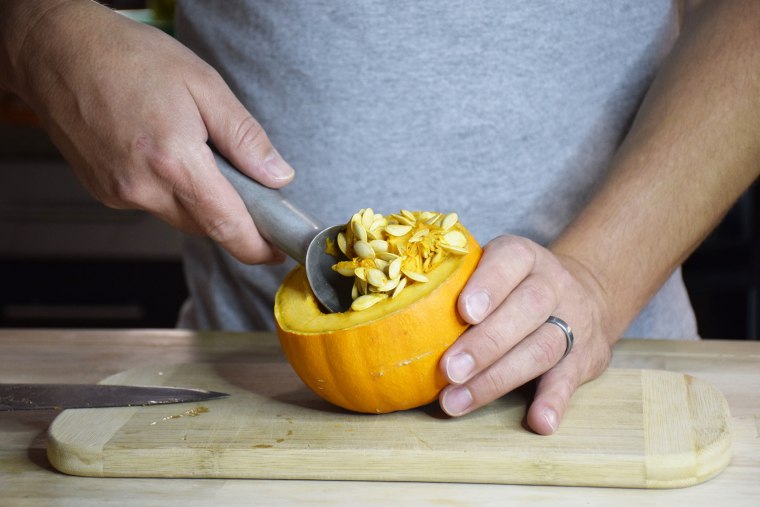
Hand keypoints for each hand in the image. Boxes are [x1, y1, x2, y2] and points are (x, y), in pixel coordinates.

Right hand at [8, 1, 291, 263]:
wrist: (58, 51)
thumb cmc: (127, 58)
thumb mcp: (204, 85)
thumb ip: (245, 137)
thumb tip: (277, 176)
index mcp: (174, 160)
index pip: (227, 225)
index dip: (257, 246)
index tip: (275, 250)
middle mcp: (143, 186)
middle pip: (206, 225)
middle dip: (232, 214)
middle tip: (246, 184)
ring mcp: (120, 193)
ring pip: (180, 217)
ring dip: (200, 199)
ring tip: (195, 152)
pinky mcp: (106, 193)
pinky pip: (154, 205)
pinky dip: (171, 190)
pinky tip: (163, 153)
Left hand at [438, 235, 612, 434]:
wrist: (587, 291)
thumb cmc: (514, 284)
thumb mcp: (494, 266)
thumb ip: (457, 281)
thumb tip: (392, 308)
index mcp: (523, 256)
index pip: (508, 262)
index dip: (488, 286)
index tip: (464, 312)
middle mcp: (551, 284)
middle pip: (526, 309)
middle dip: (485, 343)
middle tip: (448, 370)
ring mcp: (572, 320)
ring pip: (542, 347)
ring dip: (499, 378)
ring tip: (458, 401)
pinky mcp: (585, 357)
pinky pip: (569, 379)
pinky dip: (554, 402)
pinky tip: (539, 421)